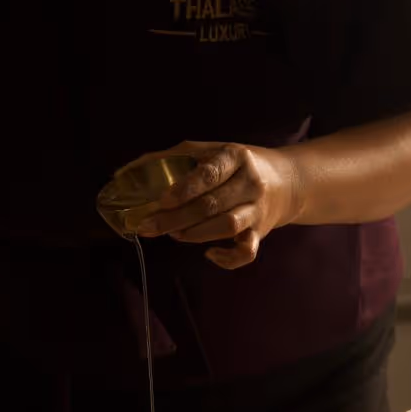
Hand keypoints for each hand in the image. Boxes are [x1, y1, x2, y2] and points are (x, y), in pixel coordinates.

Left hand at [116, 139, 299, 269]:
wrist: (287, 181)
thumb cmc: (235, 165)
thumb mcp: (210, 152)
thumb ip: (171, 159)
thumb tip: (124, 173)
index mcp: (235, 157)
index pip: (209, 174)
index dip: (184, 189)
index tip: (161, 200)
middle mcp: (251, 183)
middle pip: (212, 205)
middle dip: (176, 218)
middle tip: (149, 226)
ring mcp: (258, 210)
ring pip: (227, 227)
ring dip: (195, 235)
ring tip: (174, 235)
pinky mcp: (261, 233)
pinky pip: (247, 252)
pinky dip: (227, 259)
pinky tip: (209, 254)